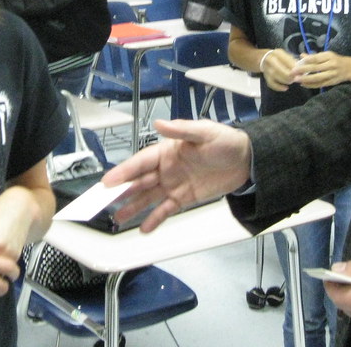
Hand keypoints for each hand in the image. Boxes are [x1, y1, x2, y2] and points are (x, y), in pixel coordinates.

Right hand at [101, 118, 250, 232]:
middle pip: (139, 181)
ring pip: (148, 197)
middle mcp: (166, 168)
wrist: (247, 160)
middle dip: (121, 192)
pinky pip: (166, 209)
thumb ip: (181, 130)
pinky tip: (144, 227)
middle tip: (103, 202)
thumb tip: (160, 124)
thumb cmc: (225, 142)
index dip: (123, 172)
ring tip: (118, 217)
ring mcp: (174, 184)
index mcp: (167, 151)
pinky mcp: (185, 198)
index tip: (108, 182)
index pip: (140, 163)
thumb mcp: (204, 132)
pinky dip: (155, 218)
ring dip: (133, 207)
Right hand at [260, 48, 297, 90]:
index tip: (300, 72)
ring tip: (291, 81)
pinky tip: (285, 88)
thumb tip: (301, 71)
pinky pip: (271, 84)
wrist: (264, 58)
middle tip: (296, 78)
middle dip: (289, 75)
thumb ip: (293, 62)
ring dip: (285, 80)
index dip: (294, 68)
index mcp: (277, 53)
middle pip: (279, 69)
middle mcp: (270, 60)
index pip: (286, 60)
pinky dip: (279, 87)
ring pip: (275, 76)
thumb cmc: (279, 58)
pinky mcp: (266, 77)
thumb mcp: (286, 55)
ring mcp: (267, 69)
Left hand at [290, 51, 350, 87]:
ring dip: (306, 79)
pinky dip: (312, 85)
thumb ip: (314, 56)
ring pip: (318, 77)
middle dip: (303, 70)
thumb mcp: (327, 55)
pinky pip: (321, 84)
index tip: (296, 63)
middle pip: (316, 68)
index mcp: (329, 56)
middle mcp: (331, 65)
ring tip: (296, 79)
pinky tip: (304, 84)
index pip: (316, 58)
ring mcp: (332, 74)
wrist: (350, 68)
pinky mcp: (332, 82)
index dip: (306, 61)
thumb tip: (301, 56)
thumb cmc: (336, 60)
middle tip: (293, 72)